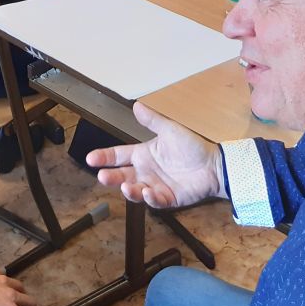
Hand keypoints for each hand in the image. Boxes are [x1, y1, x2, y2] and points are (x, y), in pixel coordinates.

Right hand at [86, 101, 222, 208]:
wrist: (213, 164)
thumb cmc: (191, 147)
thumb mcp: (170, 130)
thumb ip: (152, 121)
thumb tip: (136, 105)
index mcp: (142, 154)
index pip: (118, 156)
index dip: (104, 157)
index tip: (90, 158)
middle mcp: (145, 172)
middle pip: (121, 176)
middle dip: (110, 177)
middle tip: (102, 176)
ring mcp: (154, 186)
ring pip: (135, 191)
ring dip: (128, 190)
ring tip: (125, 187)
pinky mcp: (167, 199)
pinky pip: (155, 200)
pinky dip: (150, 198)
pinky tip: (148, 191)